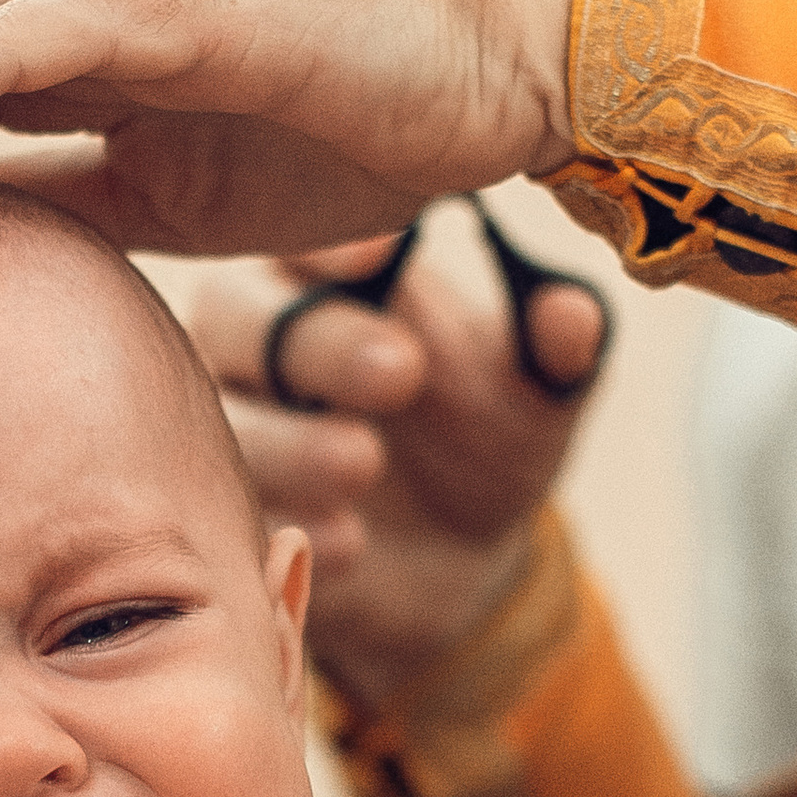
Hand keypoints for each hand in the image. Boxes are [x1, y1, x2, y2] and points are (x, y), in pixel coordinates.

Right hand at [183, 202, 609, 710]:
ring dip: (294, 443)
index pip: (296, 236)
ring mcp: (231, 428)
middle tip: (400, 372)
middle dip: (318, 345)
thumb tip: (573, 314)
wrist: (463, 559)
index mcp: (329, 278)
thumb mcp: (537, 396)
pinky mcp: (223, 512)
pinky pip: (230, 512)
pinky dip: (291, 524)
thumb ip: (555, 355)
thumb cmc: (488, 436)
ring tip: (365, 465)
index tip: (381, 258)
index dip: (326, 244)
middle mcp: (257, 341)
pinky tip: (351, 542)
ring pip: (225, 418)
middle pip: (237, 316)